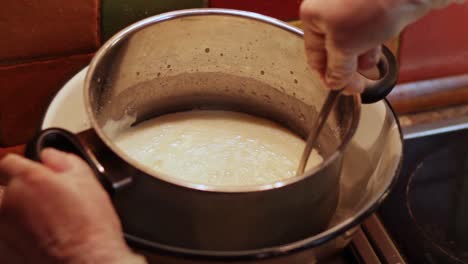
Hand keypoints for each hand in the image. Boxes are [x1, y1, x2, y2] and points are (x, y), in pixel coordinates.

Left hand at [0, 149, 145, 263]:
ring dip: (11, 216)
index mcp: (28, 179)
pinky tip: (31, 241)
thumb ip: (65, 161)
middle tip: (36, 204)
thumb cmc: (90, 228)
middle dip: (13, 192)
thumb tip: (50, 156)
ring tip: (36, 226)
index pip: (9, 162)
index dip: (23, 168)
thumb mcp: (89, 182)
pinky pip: (2, 238)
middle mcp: (8, 201)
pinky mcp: (0, 252)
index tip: (32, 177)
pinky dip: (11, 238)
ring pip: (0, 214)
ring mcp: (0, 229)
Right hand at [300, 0, 451, 93]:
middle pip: (334, 51)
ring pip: (352, 44)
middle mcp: (329, 11)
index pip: (314, 56)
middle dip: (346, 68)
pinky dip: (372, 45)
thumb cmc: (370, 2)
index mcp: (313, 16)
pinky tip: (377, 49)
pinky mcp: (372, 11)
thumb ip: (337, 70)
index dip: (327, 76)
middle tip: (356, 84)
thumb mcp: (344, 46)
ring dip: (360, 58)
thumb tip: (334, 83)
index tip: (339, 89)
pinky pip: (367, 35)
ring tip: (369, 64)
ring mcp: (352, 10)